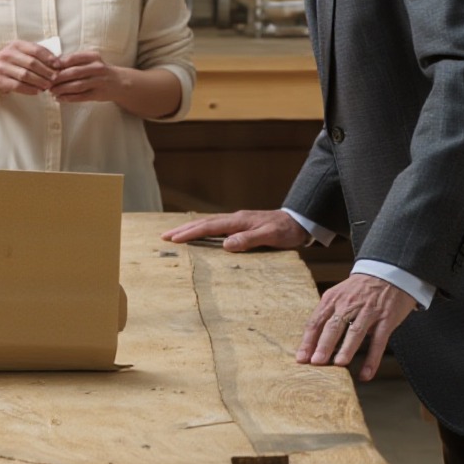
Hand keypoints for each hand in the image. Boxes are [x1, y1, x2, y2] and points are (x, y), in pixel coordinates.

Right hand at [0, 41, 58, 97]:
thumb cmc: (9, 66)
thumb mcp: (19, 56)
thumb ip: (35, 56)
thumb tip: (56, 63)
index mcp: (15, 45)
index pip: (36, 49)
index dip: (49, 58)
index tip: (58, 65)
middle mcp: (7, 54)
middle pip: (32, 63)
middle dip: (46, 71)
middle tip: (56, 78)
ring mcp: (1, 67)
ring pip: (25, 75)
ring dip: (39, 81)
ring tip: (48, 86)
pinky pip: (18, 86)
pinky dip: (29, 89)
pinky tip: (37, 91)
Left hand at [49, 48, 121, 104]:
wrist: (119, 82)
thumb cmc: (100, 70)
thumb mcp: (91, 60)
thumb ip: (75, 61)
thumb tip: (54, 63)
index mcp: (93, 57)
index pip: (73, 58)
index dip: (59, 63)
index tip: (48, 68)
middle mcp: (97, 68)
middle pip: (73, 72)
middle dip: (58, 78)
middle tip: (47, 82)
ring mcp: (98, 82)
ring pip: (76, 86)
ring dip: (61, 89)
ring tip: (51, 91)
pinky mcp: (98, 94)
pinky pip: (80, 97)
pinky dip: (68, 98)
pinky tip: (59, 98)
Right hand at [163, 208, 307, 251]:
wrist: (299, 222)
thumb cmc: (286, 231)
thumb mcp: (270, 236)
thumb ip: (249, 239)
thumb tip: (226, 244)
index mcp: (238, 221)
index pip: (209, 227)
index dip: (191, 233)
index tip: (174, 239)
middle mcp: (235, 219)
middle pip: (204, 223)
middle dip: (183, 229)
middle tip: (164, 236)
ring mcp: (237, 221)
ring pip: (208, 224)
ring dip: (190, 229)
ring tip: (174, 235)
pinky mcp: (240, 225)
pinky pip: (216, 227)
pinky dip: (203, 230)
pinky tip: (198, 235)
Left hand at [297, 272, 416, 382]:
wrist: (388, 271)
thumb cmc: (360, 289)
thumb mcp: (339, 295)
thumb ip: (327, 314)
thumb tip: (310, 341)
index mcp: (333, 299)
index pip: (316, 321)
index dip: (308, 341)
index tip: (301, 358)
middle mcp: (349, 304)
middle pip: (333, 326)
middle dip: (323, 345)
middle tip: (316, 362)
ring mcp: (368, 311)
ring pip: (355, 331)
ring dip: (346, 349)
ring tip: (338, 364)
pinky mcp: (386, 318)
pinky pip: (379, 341)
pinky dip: (372, 359)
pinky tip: (366, 374)